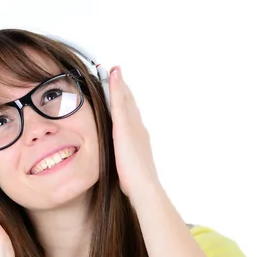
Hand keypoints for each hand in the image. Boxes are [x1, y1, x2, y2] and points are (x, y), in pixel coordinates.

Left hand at [108, 66, 159, 198]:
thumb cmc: (136, 183)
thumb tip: (119, 161)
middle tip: (115, 71)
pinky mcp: (124, 128)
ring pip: (125, 99)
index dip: (124, 100)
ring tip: (113, 69)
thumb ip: (123, 159)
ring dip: (119, 83)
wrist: (144, 187)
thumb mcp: (127, 167)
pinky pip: (119, 103)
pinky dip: (116, 87)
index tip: (119, 88)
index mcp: (138, 137)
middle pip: (129, 103)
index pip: (130, 114)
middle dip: (122, 87)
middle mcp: (138, 128)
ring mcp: (133, 127)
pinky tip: (113, 75)